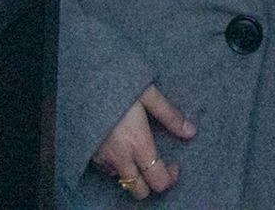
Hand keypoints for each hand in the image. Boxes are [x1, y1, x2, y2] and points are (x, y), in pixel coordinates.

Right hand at [92, 85, 194, 199]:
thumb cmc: (117, 85)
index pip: (158, 180)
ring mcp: (104, 159)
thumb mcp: (148, 94)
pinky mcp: (90, 155)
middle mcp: (121, 158)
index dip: (170, 178)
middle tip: (157, 164)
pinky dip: (117, 166)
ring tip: (138, 155)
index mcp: (139, 144)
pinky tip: (120, 148)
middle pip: (140, 191)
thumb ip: (170, 116)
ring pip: (123, 181)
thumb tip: (191, 132)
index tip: (174, 164)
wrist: (83, 83)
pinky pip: (107, 171)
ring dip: (133, 175)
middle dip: (151, 183)